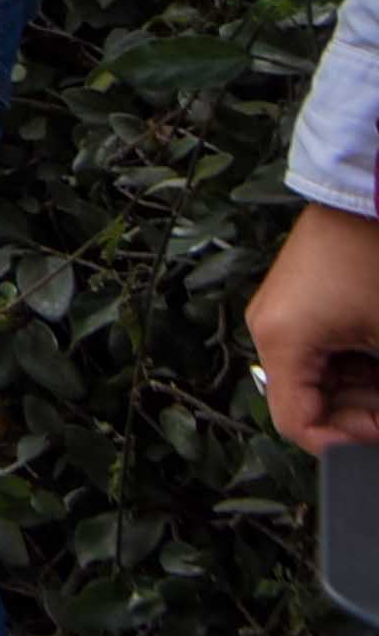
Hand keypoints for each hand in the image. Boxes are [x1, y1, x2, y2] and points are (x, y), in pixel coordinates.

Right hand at [254, 204, 378, 450]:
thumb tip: (376, 424)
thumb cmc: (374, 257)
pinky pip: (319, 351)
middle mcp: (267, 328)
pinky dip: (353, 362)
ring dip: (360, 388)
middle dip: (357, 412)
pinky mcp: (296, 301)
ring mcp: (279, 313)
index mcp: (281, 340)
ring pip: (317, 378)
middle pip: (307, 401)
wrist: (367, 194)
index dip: (343, 441)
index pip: (296, 423)